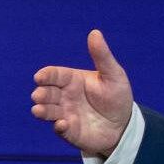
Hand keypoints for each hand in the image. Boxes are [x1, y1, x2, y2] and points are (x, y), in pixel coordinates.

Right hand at [30, 29, 133, 154]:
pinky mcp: (70, 131)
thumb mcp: (113, 74)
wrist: (124, 124)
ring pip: (47, 111)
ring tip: (38, 110)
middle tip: (39, 95)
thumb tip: (95, 32)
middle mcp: (64, 97)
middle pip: (46, 93)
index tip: (40, 77)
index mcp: (72, 80)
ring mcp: (65, 114)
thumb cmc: (117, 96)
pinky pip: (60, 129)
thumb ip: (102, 56)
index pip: (54, 75)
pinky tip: (62, 124)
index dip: (45, 75)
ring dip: (42, 111)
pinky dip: (59, 127)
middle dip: (40, 94)